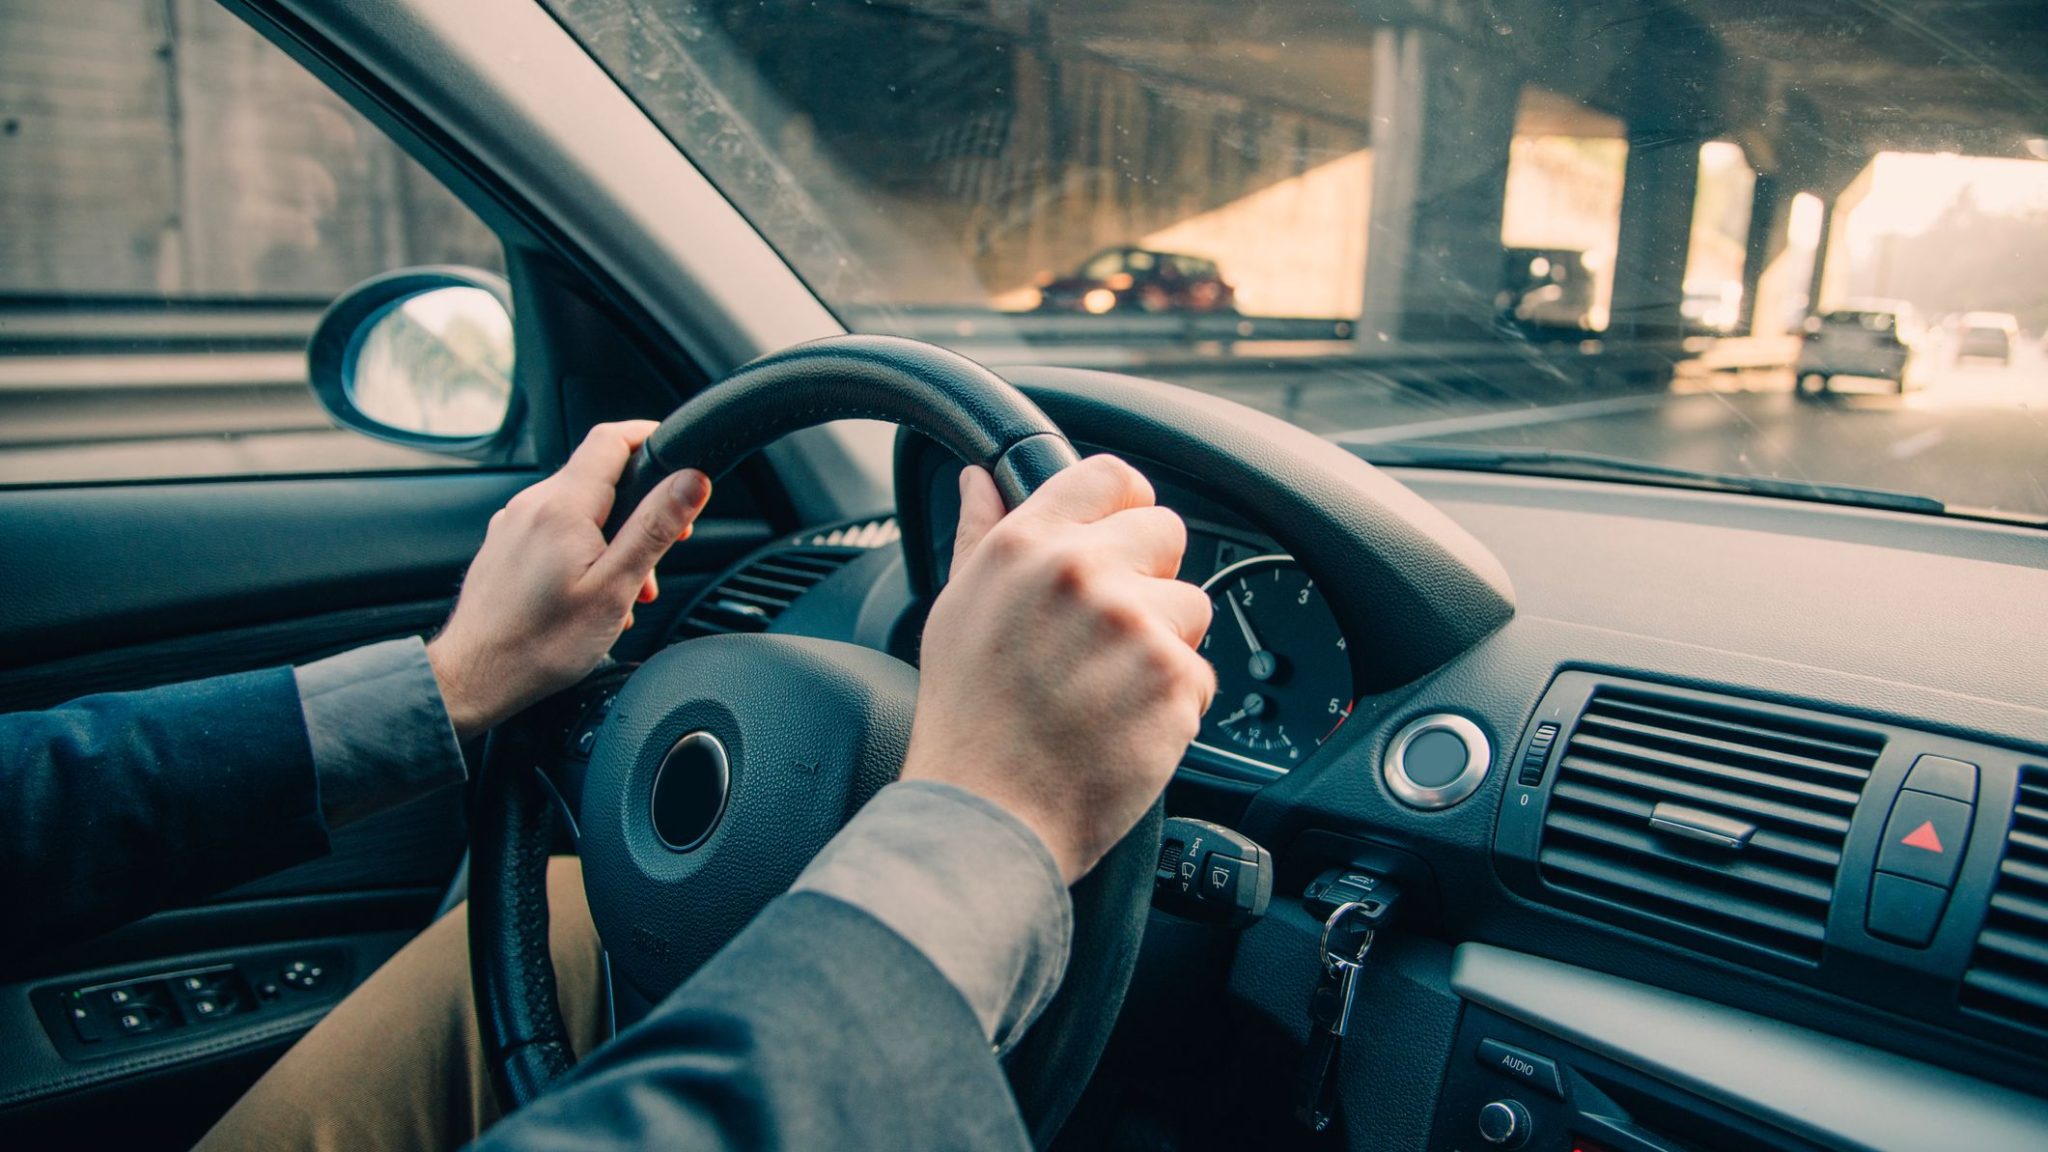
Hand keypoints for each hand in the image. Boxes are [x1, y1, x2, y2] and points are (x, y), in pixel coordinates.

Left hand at [427, 422, 710, 739]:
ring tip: (626, 588)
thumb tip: (691, 482)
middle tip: (666, 547)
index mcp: (561, 506)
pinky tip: (591, 592)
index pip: (610, 439)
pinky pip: (554, 530)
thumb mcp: (614, 588)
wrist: (474, 678)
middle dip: (640, 507)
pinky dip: (583, 550)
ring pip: (577, 508)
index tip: (678, 453)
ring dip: (613, 537)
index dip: (650, 435)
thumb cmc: (540, 644)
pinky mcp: (504, 547)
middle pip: (598, 477)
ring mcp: (513, 525)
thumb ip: (655, 528)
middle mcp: (531, 505)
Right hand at [902, 457, 1216, 882]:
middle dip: (1150, 580)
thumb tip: (982, 479)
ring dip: (1166, 645)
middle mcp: (1079, 573)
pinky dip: (1173, 705)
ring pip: (1192, 606)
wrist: (986, 814)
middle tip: (1105, 639)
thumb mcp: (958, 609)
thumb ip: (981, 533)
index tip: (1123, 540)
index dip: (1125, 509)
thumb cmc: (968, 720)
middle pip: (1167, 533)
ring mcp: (1131, 624)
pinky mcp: (1172, 678)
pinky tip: (1123, 726)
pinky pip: (1201, 673)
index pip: (1110, 477)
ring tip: (1109, 691)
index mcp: (1025, 546)